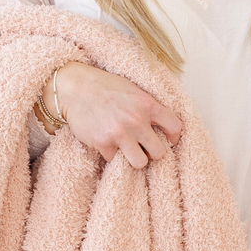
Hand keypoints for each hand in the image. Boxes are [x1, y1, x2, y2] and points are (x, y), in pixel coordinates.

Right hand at [46, 60, 181, 168]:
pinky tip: (106, 142)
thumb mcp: (133, 89)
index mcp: (147, 104)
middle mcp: (136, 120)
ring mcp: (120, 133)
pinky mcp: (103, 143)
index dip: (174, 137)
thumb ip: (148, 106)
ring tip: (128, 151)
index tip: (169, 141)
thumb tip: (162, 124)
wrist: (75, 88)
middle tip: (145, 148)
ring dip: (135, 159)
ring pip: (140, 163)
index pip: (175, 127)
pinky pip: (114, 159)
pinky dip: (111, 154)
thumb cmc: (104, 87)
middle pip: (160, 152)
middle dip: (153, 152)